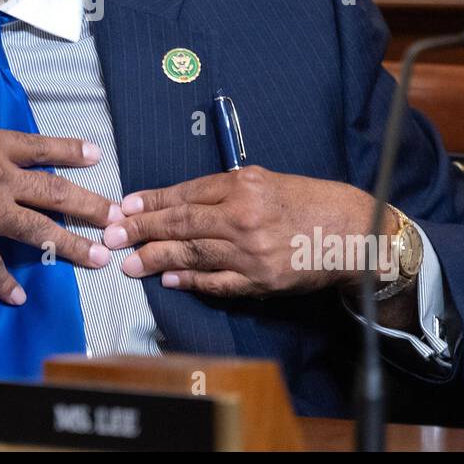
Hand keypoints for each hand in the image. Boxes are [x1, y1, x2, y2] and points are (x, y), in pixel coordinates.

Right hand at [0, 112, 119, 303]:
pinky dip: (6, 283)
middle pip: (55, 190)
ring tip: (97, 257)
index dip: (69, 151)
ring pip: (41, 228)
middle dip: (90, 204)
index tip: (95, 156)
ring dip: (72, 245)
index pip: (38, 146)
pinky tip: (19, 296)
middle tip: (115, 216)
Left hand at [102, 166, 389, 297]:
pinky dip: (190, 280)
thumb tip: (180, 201)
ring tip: (129, 262)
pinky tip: (168, 278)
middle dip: (141, 229)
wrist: (353, 232)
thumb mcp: (268, 180)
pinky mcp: (261, 279)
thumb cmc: (309, 202)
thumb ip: (226, 188)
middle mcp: (245, 216)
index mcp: (245, 184)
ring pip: (192, 253)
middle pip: (181, 222)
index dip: (151, 201)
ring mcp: (252, 250)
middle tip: (111, 234)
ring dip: (156, 257)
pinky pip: (217, 282)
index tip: (124, 206)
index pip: (186, 193)